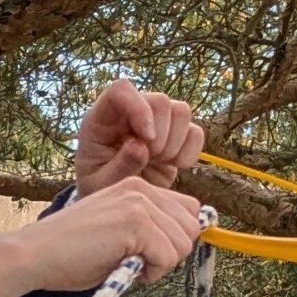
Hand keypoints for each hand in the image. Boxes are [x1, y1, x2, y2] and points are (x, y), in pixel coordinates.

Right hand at [0, 178, 206, 296]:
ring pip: (182, 244)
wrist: (37, 254)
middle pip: (190, 228)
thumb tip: (187, 240)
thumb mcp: (119, 232)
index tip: (147, 251)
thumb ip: (150, 228)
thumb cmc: (72, 252)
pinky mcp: (135, 223)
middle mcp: (142, 188)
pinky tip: (124, 269)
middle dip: (170, 254)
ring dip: (160, 265)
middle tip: (136, 261)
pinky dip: (150, 274)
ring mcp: (139, 204)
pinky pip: (167, 258)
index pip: (188, 210)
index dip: (174, 238)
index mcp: (138, 187)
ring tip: (128, 264)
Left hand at [74, 78, 204, 194]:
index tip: (147, 140)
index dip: (139, 108)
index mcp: (102, 118)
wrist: (117, 206)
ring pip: (181, 112)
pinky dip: (189, 152)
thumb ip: (119, 167)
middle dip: (161, 136)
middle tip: (150, 160)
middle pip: (160, 100)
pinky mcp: (175, 135)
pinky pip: (195, 132)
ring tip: (158, 163)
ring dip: (175, 143)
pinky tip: (174, 165)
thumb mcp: (101, 185)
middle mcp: (131, 111)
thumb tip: (140, 147)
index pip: (121, 91)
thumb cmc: (101, 190)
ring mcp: (156, 120)